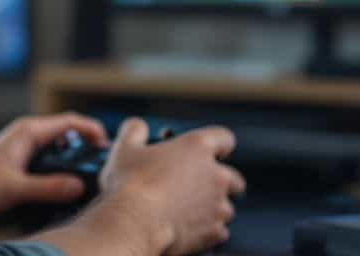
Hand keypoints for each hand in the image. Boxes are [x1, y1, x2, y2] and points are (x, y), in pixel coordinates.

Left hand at [0, 112, 107, 227]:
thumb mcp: (15, 187)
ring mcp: (24, 156)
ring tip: (90, 184)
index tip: (110, 146)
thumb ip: (49, 187)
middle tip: (104, 169)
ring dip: (73, 167)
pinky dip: (60, 178)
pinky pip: (48, 171)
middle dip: (87, 151)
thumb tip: (79, 186)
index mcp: (29, 133)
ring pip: (59, 156)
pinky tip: (67, 195)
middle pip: (68, 138)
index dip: (93, 130)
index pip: (71, 122)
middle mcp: (28, 140)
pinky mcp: (20, 172)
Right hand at [92, 118, 244, 255]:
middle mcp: (216, 175)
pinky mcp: (214, 231)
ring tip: (187, 211)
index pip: (225, 138)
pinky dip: (208, 230)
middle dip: (220, 182)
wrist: (133, 224)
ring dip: (212, 208)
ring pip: (226, 207)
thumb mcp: (125, 147)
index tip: (206, 153)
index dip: (218, 145)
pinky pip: (219, 231)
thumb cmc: (130, 183)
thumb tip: (138, 127)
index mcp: (199, 147)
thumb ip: (135, 130)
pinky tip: (188, 228)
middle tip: (196, 187)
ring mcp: (218, 205)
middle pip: (234, 178)